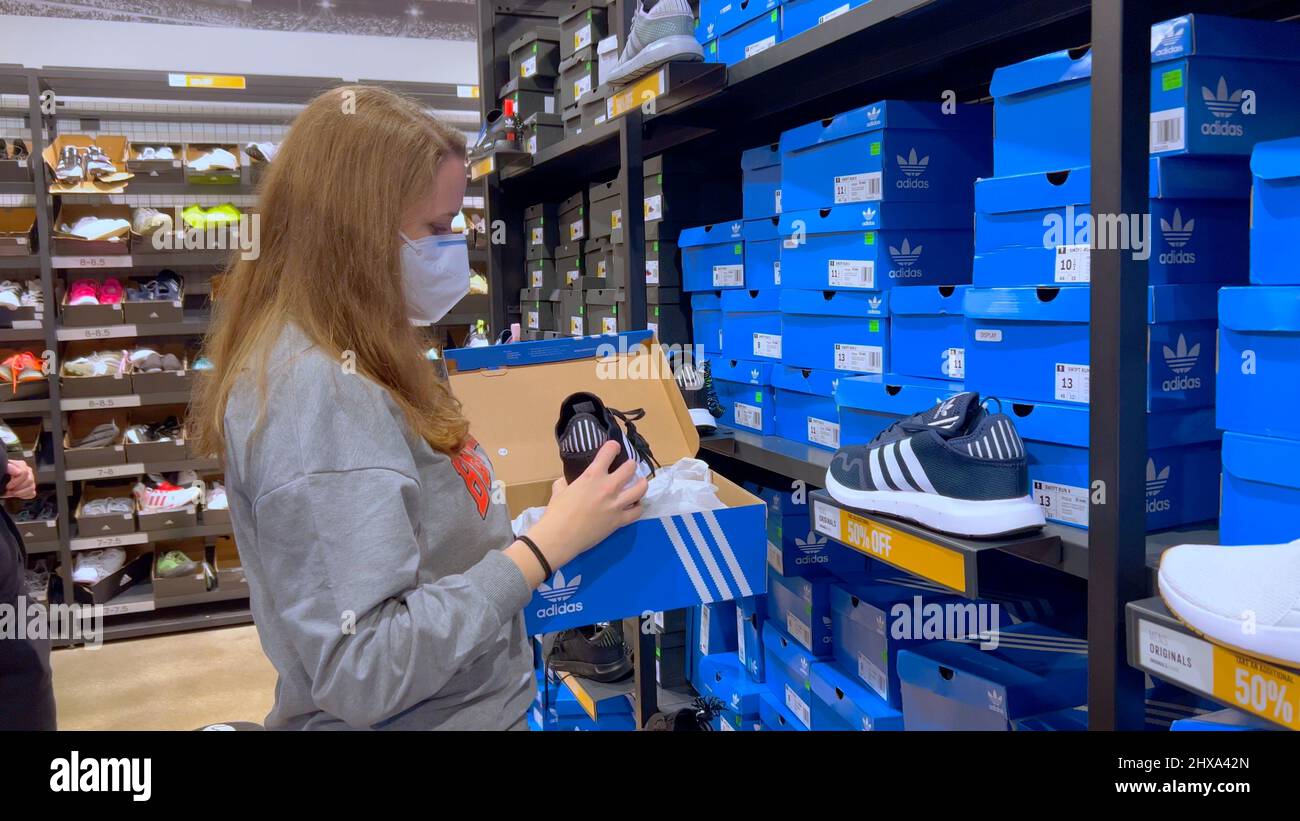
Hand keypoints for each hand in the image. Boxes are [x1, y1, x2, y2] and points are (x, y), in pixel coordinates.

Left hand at [4, 460, 35, 499]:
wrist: (0, 480)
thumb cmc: (0, 475)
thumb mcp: (3, 470)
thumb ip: (9, 468)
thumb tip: (18, 472)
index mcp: (21, 465)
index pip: (25, 472)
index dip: (15, 481)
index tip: (7, 486)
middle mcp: (28, 471)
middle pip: (29, 480)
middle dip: (18, 487)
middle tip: (8, 489)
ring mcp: (31, 480)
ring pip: (31, 487)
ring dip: (20, 493)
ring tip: (11, 493)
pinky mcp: (31, 488)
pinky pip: (32, 493)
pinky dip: (24, 495)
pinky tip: (17, 494)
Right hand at [519, 441, 647, 577]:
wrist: (560, 536)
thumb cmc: (557, 512)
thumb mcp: (559, 489)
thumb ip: (566, 481)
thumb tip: (567, 482)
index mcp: (592, 475)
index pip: (609, 451)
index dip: (613, 446)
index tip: (614, 448)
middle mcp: (608, 486)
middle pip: (630, 467)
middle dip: (631, 465)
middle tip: (629, 468)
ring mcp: (616, 504)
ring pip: (641, 488)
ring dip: (641, 483)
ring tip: (639, 483)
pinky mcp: (620, 520)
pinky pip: (637, 511)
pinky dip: (638, 507)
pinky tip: (635, 505)